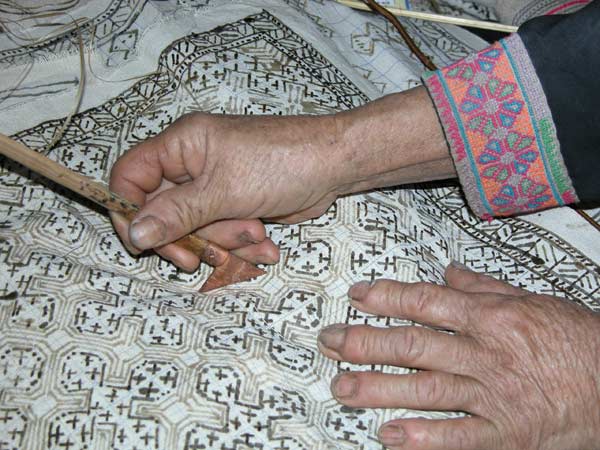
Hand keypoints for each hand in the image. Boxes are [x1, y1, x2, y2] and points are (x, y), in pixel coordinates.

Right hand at [109, 113, 343, 269]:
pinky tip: (266, 244)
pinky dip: (241, 244)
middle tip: (200, 258)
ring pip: (196, 229)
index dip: (128, 210)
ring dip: (223, 242)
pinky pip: (222, 234)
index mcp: (181, 145)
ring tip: (254, 234)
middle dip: (189, 237)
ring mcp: (215, 188)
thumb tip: (134, 233)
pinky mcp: (235, 206)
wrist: (334, 167)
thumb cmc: (281, 163)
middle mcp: (192, 165)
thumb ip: (176, 214)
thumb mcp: (223, 191)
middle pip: (163, 212)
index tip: (141, 244)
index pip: (131, 176)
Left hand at [318, 263, 599, 449]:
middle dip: (365, 342)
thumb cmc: (573, 338)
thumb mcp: (529, 300)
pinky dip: (422, 438)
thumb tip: (446, 270)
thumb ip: (482, 286)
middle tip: (329, 341)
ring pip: (425, 389)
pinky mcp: (505, 433)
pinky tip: (388, 435)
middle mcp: (485, 353)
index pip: (426, 301)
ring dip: (378, 388)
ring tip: (340, 387)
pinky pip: (457, 437)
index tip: (356, 296)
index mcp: (490, 316)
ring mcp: (492, 395)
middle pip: (413, 344)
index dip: (386, 297)